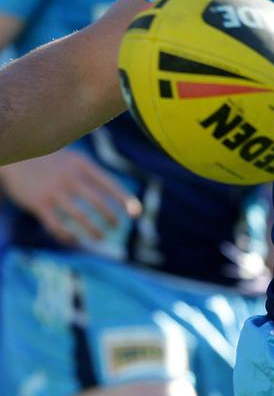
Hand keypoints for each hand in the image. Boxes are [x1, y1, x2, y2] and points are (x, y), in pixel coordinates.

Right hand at [0, 148, 141, 243]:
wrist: (14, 157)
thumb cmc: (48, 161)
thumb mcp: (72, 159)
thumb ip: (90, 174)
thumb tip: (114, 192)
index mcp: (81, 164)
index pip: (109, 183)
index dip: (124, 199)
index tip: (136, 213)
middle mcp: (69, 177)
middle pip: (97, 202)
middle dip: (110, 217)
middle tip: (116, 226)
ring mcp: (53, 191)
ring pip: (79, 216)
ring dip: (93, 230)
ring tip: (100, 237)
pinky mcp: (38, 203)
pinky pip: (56, 225)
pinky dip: (66, 235)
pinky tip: (73, 239)